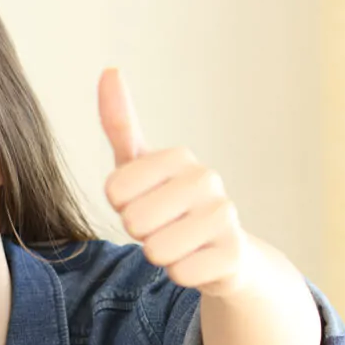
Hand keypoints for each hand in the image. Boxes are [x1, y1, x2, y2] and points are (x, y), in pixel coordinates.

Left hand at [99, 68, 254, 297]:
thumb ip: (120, 123)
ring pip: (156, 250)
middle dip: (139, 232)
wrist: (223, 252)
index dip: (120, 205)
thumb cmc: (169, 204)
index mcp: (179, 157)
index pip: (115, 190)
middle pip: (134, 221)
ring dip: (159, 254)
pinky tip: (197, 261)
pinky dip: (181, 274)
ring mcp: (227, 217)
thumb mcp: (138, 164)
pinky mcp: (236, 255)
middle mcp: (208, 180)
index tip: (141, 200)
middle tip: (161, 226)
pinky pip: (182, 273)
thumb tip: (109, 70)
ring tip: (178, 243)